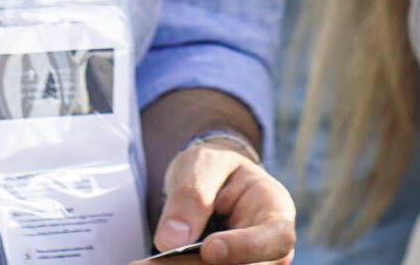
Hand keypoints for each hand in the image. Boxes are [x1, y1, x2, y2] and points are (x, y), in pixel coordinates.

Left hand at [150, 136, 294, 263]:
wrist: (209, 180)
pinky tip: (151, 263)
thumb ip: (192, 196)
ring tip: (143, 264)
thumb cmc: (214, 168)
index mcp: (274, 208)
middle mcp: (269, 245)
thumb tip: (171, 241)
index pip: (276, 237)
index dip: (246, 248)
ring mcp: (249, 261)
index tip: (209, 249)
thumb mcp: (202, 164)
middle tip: (156, 262)